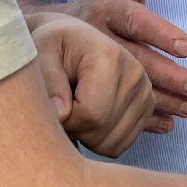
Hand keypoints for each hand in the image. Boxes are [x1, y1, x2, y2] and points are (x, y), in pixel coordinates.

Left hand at [28, 13, 154, 157]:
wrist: (73, 42)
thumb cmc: (53, 48)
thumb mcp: (40, 53)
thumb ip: (49, 83)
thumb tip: (61, 114)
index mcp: (111, 57)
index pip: (91, 114)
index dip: (65, 119)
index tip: (53, 103)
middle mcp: (135, 74)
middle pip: (102, 131)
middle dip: (74, 129)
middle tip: (61, 107)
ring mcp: (145, 92)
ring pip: (112, 143)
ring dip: (86, 137)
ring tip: (75, 109)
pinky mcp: (147, 107)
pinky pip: (120, 145)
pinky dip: (100, 140)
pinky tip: (88, 118)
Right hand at [63, 0, 186, 133]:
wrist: (51, 35)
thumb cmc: (99, 8)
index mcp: (107, 10)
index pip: (136, 21)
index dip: (161, 33)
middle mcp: (97, 40)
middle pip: (135, 60)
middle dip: (167, 75)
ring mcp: (89, 69)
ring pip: (128, 87)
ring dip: (162, 101)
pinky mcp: (88, 91)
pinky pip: (115, 108)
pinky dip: (142, 119)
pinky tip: (168, 124)